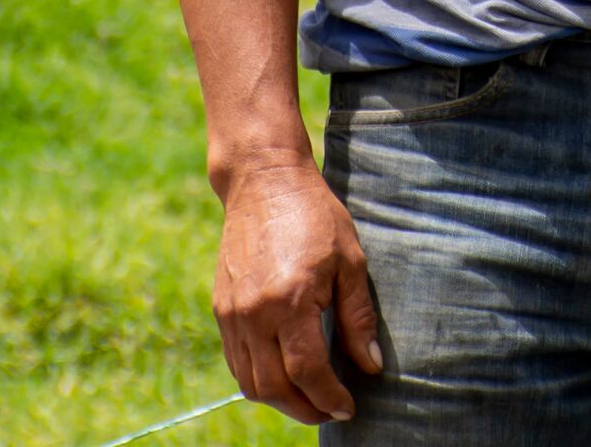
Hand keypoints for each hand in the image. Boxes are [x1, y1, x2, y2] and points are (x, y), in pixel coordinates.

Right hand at [211, 158, 384, 423]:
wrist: (264, 181)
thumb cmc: (315, 215)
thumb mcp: (350, 261)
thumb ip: (358, 317)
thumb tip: (369, 365)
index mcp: (290, 301)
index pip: (308, 372)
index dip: (330, 397)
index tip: (348, 407)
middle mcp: (255, 313)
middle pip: (274, 387)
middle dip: (305, 408)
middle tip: (330, 409)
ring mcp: (232, 313)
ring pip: (250, 382)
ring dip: (280, 399)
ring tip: (309, 398)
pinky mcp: (221, 308)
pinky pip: (236, 361)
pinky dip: (258, 378)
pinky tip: (283, 374)